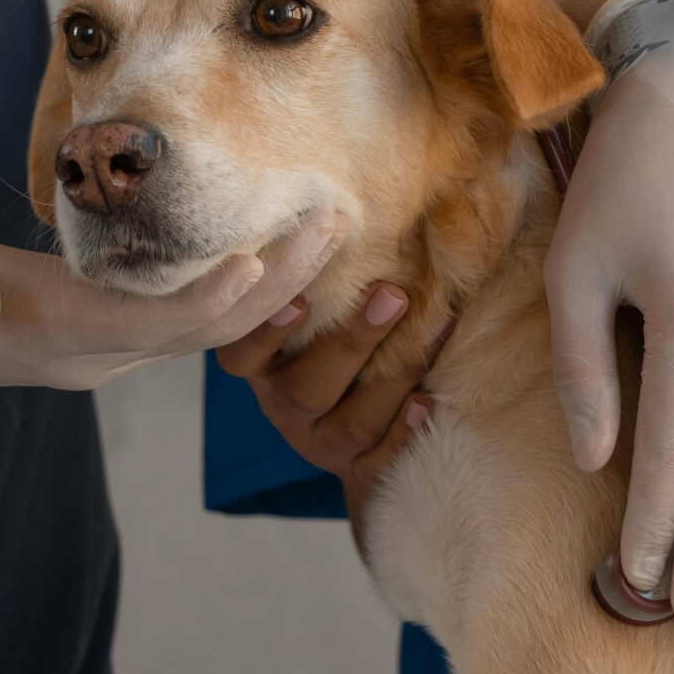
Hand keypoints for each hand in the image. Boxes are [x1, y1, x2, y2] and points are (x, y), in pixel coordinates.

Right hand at [0, 212, 342, 439]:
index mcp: (61, 335)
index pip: (157, 323)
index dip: (213, 296)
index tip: (266, 253)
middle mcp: (101, 352)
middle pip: (207, 327)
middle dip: (275, 282)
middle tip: (335, 224)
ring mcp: (112, 348)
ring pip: (213, 324)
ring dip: (275, 282)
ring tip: (328, 228)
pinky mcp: (116, 331)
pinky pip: (198, 316)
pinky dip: (245, 286)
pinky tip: (285, 247)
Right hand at [216, 283, 443, 541]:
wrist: (362, 427)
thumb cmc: (338, 337)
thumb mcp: (319, 305)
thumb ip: (325, 272)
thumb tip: (351, 202)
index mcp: (261, 367)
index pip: (242, 354)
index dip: (265, 331)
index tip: (295, 298)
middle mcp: (285, 407)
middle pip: (306, 388)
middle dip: (351, 341)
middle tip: (391, 294)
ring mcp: (323, 444)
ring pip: (350, 424)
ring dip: (391, 375)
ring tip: (431, 329)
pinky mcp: (361, 471)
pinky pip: (381, 460)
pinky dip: (405, 431)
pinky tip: (427, 400)